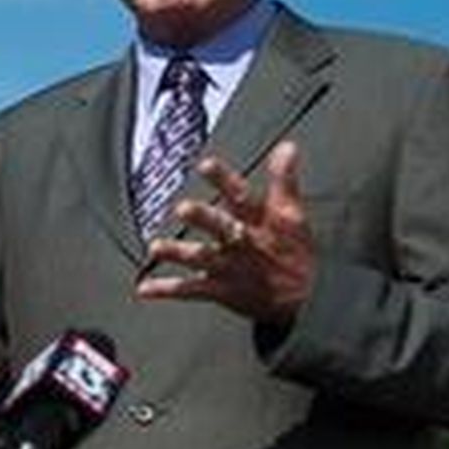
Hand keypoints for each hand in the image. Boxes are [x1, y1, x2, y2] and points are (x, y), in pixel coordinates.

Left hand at [135, 140, 314, 324]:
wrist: (304, 302)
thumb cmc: (294, 254)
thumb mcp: (293, 214)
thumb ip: (284, 179)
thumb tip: (286, 147)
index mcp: (257, 221)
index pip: (241, 195)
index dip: (224, 180)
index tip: (206, 164)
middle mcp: (240, 242)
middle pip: (220, 227)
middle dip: (203, 218)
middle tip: (183, 208)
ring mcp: (227, 267)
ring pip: (199, 258)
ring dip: (177, 252)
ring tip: (155, 247)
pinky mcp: (219, 290)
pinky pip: (189, 290)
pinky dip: (165, 290)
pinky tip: (143, 288)